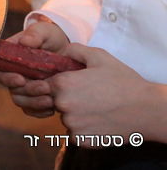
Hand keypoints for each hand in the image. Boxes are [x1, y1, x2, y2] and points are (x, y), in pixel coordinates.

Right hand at [0, 18, 68, 117]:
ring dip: (34, 103)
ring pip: (20, 101)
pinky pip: (32, 110)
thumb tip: (25, 41)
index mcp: (7, 57)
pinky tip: (52, 108)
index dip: (5, 78)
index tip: (21, 79)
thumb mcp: (44, 31)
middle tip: (44, 88)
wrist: (67, 51)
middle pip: (11, 88)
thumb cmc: (49, 37)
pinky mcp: (34, 98)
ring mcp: (22, 87)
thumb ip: (35, 35)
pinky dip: (41, 111)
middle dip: (27, 91)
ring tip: (51, 100)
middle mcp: (11, 73)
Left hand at [50, 43, 166, 142]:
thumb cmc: (123, 81)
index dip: (57, 83)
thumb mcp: (99, 56)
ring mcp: (72, 125)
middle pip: (53, 102)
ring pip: (65, 118)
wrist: (147, 109)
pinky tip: (99, 121)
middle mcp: (62, 105)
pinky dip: (84, 129)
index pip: (44, 84)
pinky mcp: (82, 140)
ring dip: (75, 115)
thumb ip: (74, 50)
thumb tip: (61, 52)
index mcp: (63, 83)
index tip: (72, 85)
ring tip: (96, 108)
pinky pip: (75, 134)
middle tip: (88, 96)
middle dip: (66, 98)